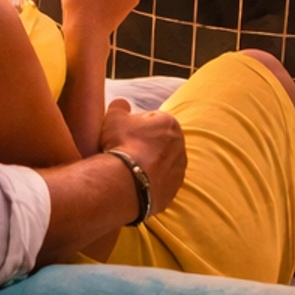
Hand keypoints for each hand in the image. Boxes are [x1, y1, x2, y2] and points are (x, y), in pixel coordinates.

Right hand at [100, 98, 185, 216]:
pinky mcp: (174, 190)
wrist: (126, 182)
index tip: (122, 134)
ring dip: (149, 164)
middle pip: (159, 141)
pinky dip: (150, 181)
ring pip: (162, 163)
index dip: (134, 125)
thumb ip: (120, 106)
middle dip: (145, 144)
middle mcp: (180, 146)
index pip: (151, 119)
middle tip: (125, 151)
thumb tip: (122, 105)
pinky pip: (161, 182)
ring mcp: (179, 170)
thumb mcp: (114, 117)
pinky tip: (135, 182)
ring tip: (129, 169)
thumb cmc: (122, 144)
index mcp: (170, 123)